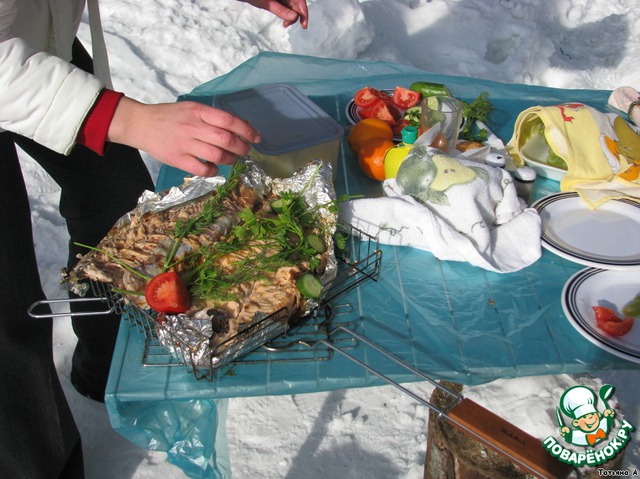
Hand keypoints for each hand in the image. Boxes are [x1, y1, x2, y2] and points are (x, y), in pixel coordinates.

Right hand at [107, 97, 260, 176]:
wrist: (141, 124)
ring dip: (230, 159)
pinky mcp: (177, 159)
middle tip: (245, 151)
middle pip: (226, 139)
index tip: (256, 137)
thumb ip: (214, 117)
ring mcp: (184, 143)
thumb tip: (242, 126)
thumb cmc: (170, 116)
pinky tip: (214, 168)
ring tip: (231, 159)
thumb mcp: (192, 109)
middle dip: (242, 147)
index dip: (247, 130)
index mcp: (198, 111)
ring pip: (216, 155)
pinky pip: (202, 169)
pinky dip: (213, 171)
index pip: (229, 120)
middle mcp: (192, 126)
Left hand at [239, 0, 308, 28]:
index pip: (299, 0)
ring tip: (285, 24)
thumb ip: (280, 10)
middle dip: (296, 15)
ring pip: (292, 5)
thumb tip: (294, 17)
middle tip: (289, 25)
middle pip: (297, 3)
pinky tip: (284, 19)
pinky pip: (286, 5)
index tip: (304, 24)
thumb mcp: (266, 3)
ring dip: (291, 16)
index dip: (303, 12)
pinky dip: (286, 13)